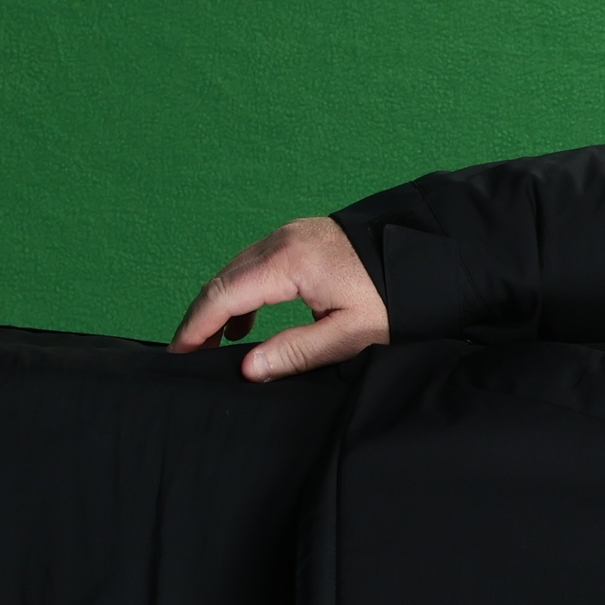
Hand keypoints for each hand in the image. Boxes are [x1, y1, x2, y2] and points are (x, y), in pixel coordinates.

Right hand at [173, 217, 389, 379]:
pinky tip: (247, 323)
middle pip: (222, 280)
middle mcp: (282, 241)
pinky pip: (255, 264)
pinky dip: (242, 292)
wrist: (426, 253)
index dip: (195, 327)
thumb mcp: (350, 335)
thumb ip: (295, 352)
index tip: (179, 354)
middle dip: (199, 318)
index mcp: (289, 262)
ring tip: (212, 345)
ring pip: (236, 270)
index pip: (223, 296)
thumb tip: (248, 369)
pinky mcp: (300, 238)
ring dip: (220, 305)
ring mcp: (290, 235)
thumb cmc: (395, 296)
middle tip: (187, 355)